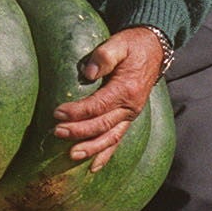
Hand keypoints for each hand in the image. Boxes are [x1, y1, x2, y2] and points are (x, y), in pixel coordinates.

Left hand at [51, 26, 163, 171]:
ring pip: (110, 138)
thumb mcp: (120, 43)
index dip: (78, 111)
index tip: (58, 112)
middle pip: (102, 125)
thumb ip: (105, 55)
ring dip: (91, 148)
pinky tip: (93, 167)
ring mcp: (130, 115)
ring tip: (71, 155)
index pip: (99, 105)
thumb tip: (88, 72)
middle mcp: (131, 107)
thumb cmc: (133, 46)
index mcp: (127, 89)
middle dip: (79, 131)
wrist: (154, 50)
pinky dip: (106, 154)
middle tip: (57, 132)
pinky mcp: (128, 118)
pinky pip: (117, 140)